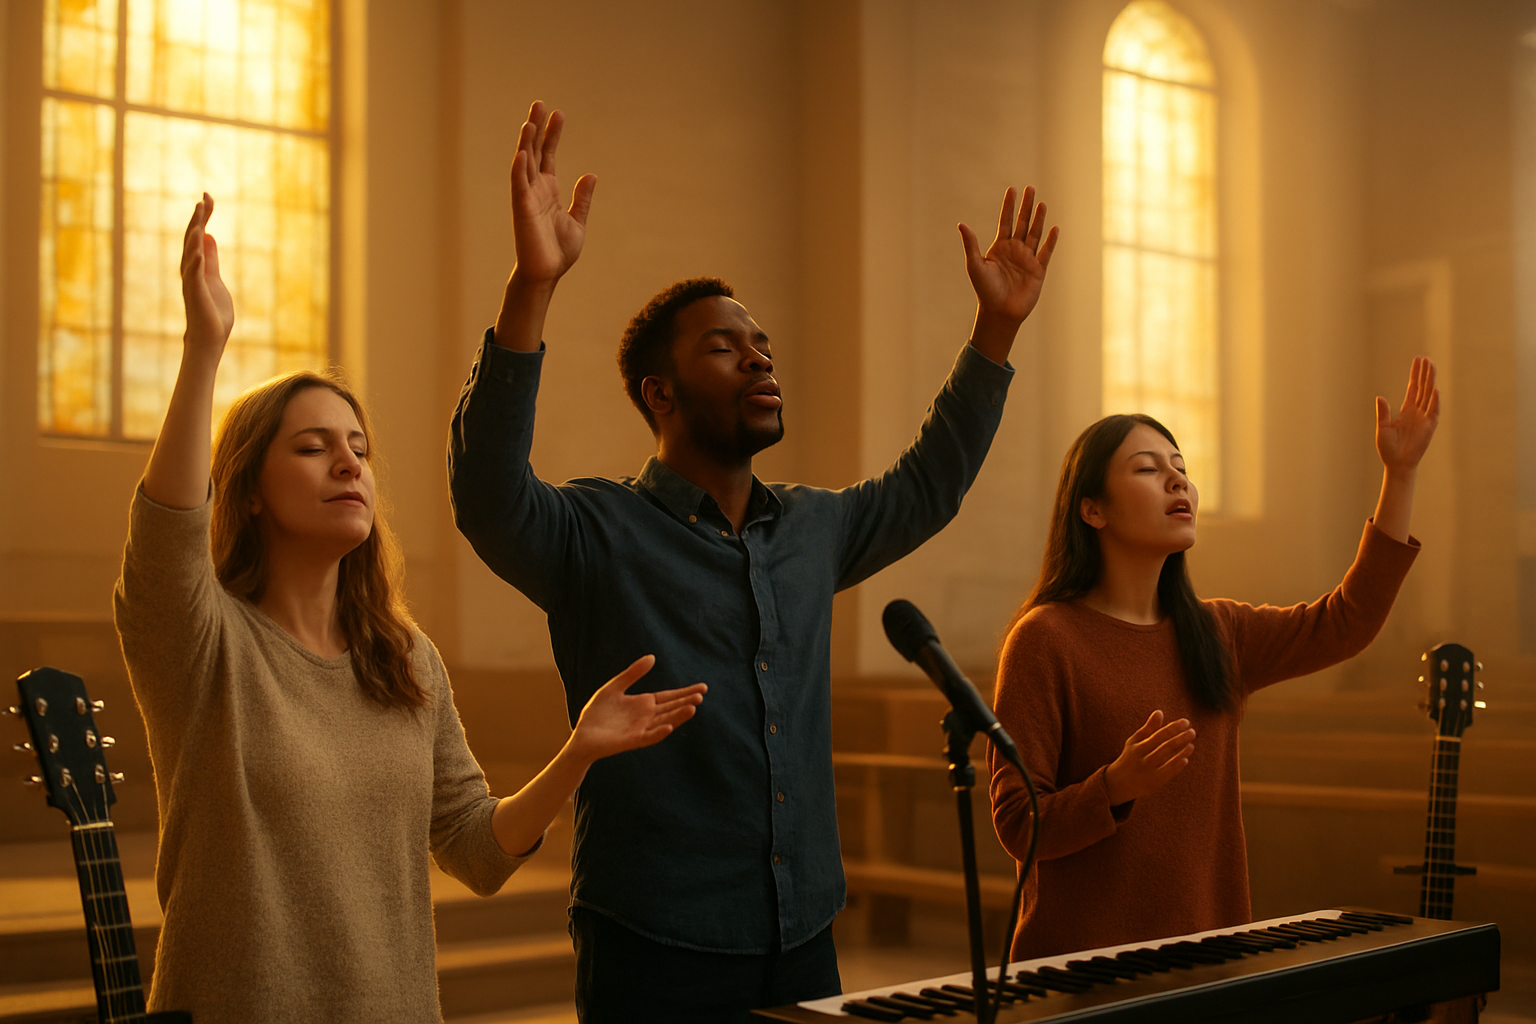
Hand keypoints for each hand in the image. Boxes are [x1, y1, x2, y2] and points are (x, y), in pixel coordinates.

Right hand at [179, 193, 233, 356]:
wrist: (210, 338)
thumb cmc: (212, 311)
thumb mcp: (215, 278)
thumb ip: (211, 259)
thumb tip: (208, 236)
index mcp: (196, 266)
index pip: (197, 236)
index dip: (202, 217)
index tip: (208, 197)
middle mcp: (190, 271)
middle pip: (190, 240)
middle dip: (197, 220)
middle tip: (203, 200)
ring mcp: (191, 282)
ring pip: (190, 255)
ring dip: (193, 237)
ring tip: (200, 220)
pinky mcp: (196, 294)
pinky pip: (194, 275)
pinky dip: (196, 261)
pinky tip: (200, 249)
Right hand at [510, 100, 596, 285]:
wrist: (547, 274)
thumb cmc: (559, 252)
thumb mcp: (578, 221)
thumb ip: (583, 198)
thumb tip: (591, 175)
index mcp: (549, 190)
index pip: (548, 155)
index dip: (552, 134)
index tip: (558, 113)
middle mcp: (535, 189)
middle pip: (534, 151)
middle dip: (537, 128)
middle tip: (540, 104)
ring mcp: (527, 197)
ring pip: (523, 163)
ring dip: (525, 142)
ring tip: (530, 121)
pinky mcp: (522, 209)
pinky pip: (518, 185)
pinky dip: (519, 169)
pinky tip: (521, 152)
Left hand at [567, 655, 705, 765]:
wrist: (582, 736)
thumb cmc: (596, 714)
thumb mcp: (614, 687)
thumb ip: (632, 673)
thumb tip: (652, 657)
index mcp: (643, 704)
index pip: (669, 697)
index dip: (684, 692)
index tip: (703, 687)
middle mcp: (646, 717)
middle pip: (671, 708)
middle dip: (686, 701)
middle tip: (702, 694)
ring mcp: (641, 729)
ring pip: (664, 721)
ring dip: (678, 716)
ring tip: (693, 707)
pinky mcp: (632, 740)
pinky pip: (648, 737)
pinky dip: (659, 732)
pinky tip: (669, 726)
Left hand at [959, 185, 1058, 326]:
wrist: (999, 312)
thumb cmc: (985, 290)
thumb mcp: (975, 265)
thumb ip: (971, 244)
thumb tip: (961, 224)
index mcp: (1000, 247)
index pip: (1006, 221)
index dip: (1009, 206)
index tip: (1012, 189)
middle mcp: (1015, 250)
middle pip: (1023, 223)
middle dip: (1026, 206)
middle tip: (1031, 188)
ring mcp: (1028, 259)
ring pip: (1035, 234)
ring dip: (1039, 219)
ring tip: (1042, 203)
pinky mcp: (1038, 270)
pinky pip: (1046, 252)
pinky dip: (1051, 241)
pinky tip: (1054, 228)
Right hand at [1103, 710, 1194, 805]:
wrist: (1120, 782)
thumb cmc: (1131, 757)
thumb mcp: (1135, 742)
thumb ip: (1148, 728)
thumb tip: (1159, 712)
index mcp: (1138, 748)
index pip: (1158, 735)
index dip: (1173, 728)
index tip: (1185, 722)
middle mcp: (1143, 759)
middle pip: (1165, 747)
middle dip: (1180, 738)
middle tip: (1192, 731)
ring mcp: (1150, 772)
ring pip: (1169, 760)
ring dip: (1182, 751)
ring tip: (1191, 743)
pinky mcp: (1155, 783)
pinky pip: (1169, 773)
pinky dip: (1177, 765)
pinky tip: (1186, 758)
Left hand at [1375, 356, 1439, 475]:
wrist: (1396, 464)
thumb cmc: (1388, 448)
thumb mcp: (1382, 428)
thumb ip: (1383, 412)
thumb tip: (1380, 397)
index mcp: (1406, 410)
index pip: (1413, 388)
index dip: (1415, 375)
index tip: (1417, 361)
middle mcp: (1417, 411)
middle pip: (1422, 388)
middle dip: (1424, 373)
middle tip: (1426, 358)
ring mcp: (1424, 418)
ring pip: (1429, 395)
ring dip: (1430, 381)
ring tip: (1431, 366)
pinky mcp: (1429, 427)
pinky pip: (1433, 411)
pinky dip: (1434, 401)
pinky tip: (1435, 389)